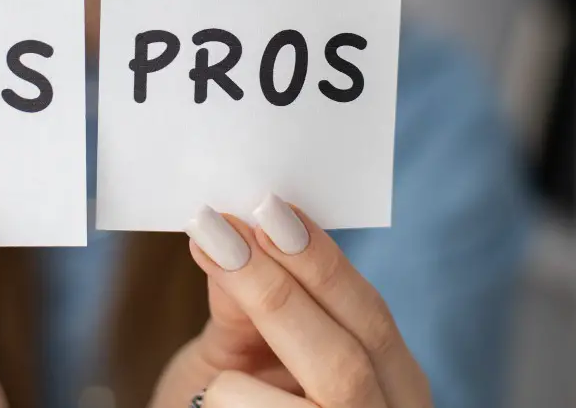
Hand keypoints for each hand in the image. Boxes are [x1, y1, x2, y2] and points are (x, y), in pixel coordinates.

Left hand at [152, 195, 431, 407]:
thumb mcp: (234, 357)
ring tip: (212, 389)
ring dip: (240, 380)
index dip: (320, 260)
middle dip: (279, 289)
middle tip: (221, 231)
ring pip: (324, 397)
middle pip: (350, 356)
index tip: (267, 209)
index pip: (368, 315)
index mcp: (386, 382)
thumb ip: (245, 309)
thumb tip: (231, 231)